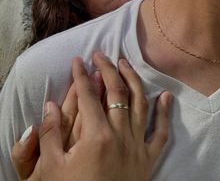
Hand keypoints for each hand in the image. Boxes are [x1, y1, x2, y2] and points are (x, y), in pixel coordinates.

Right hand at [12, 52, 171, 180]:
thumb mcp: (52, 169)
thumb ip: (51, 134)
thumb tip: (50, 104)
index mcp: (96, 136)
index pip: (87, 96)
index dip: (81, 76)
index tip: (78, 61)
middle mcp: (120, 136)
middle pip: (116, 92)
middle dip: (107, 69)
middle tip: (100, 55)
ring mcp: (137, 146)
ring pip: (139, 103)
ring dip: (133, 80)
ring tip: (125, 63)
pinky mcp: (148, 159)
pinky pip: (161, 132)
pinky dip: (164, 113)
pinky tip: (165, 96)